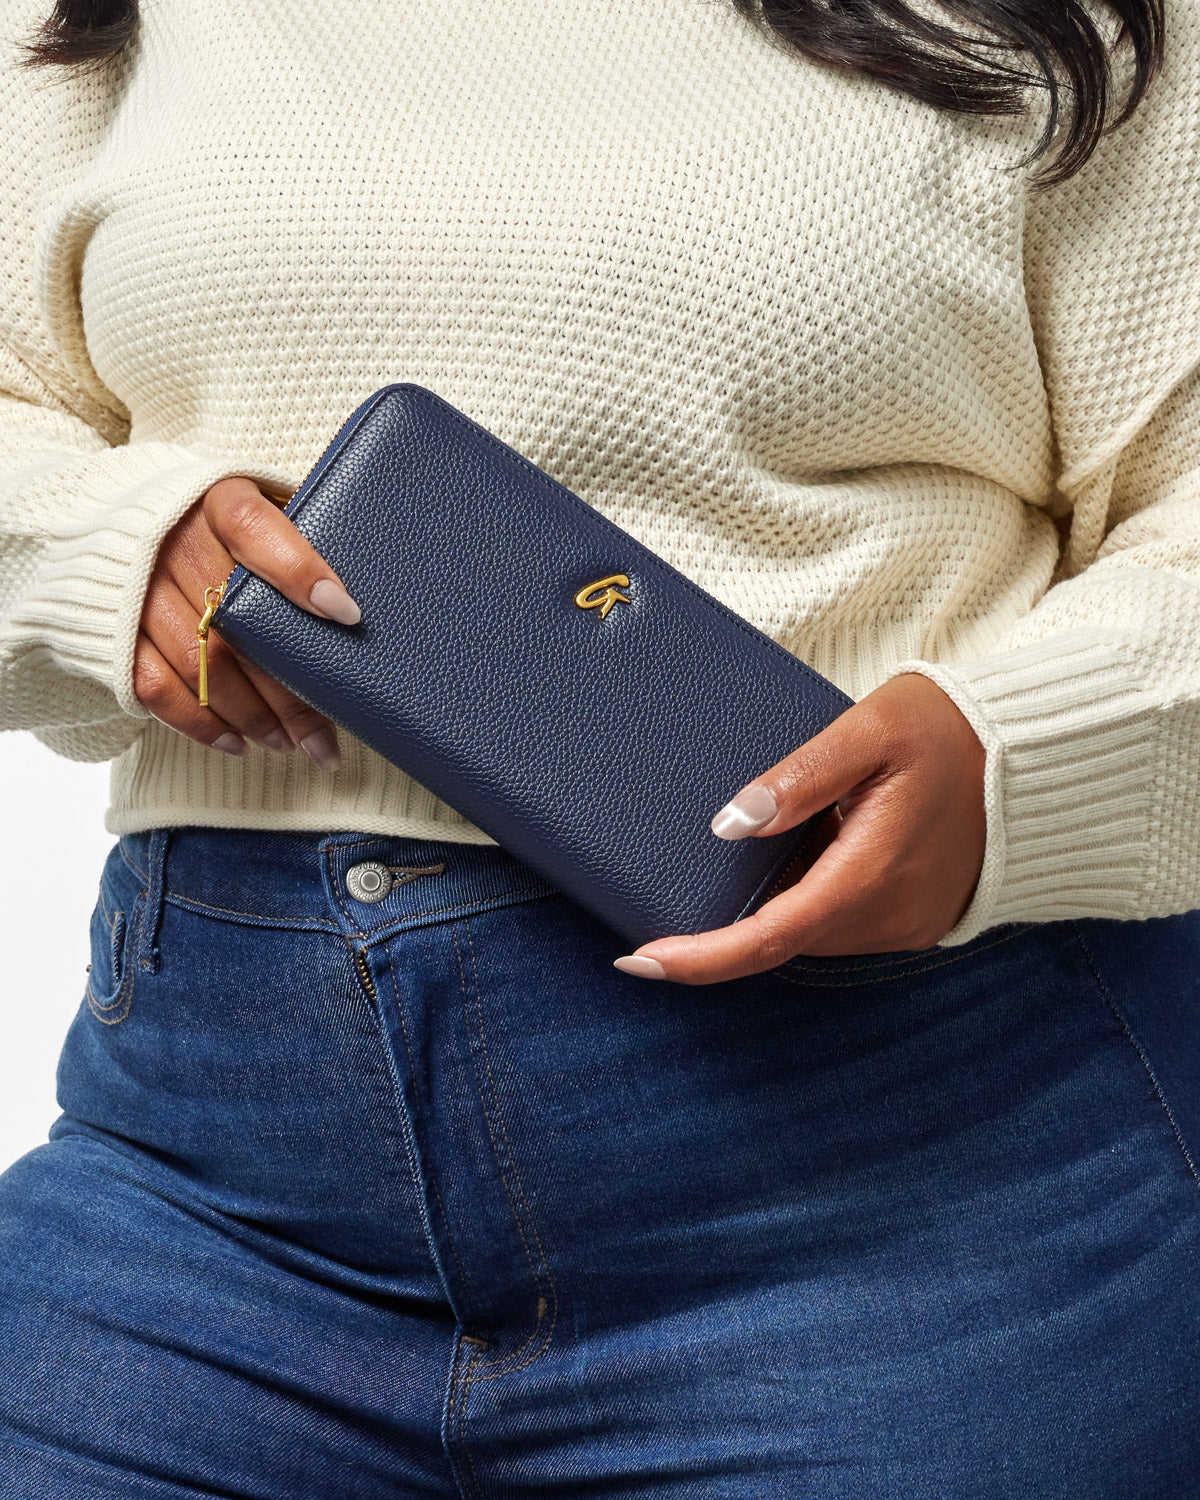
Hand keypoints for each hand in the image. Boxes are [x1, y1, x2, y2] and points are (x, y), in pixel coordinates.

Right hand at [133, 476, 360, 767]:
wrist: (125, 517)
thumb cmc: (220, 522)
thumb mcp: (262, 505)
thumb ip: (303, 534)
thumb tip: (358, 598)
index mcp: (217, 499)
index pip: (256, 529)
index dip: (300, 571)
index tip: (346, 613)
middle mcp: (171, 539)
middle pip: (237, 623)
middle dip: (287, 691)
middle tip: (326, 737)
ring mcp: (137, 586)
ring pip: (201, 664)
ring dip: (252, 715)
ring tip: (290, 744)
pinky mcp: (111, 629)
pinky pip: (155, 685)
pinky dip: (199, 722)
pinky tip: (238, 742)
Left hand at [612, 673, 987, 983]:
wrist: (1036, 757)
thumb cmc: (950, 731)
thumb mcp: (869, 730)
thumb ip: (798, 777)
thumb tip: (728, 824)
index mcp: (868, 874)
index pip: (766, 937)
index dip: (699, 958)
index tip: (639, 961)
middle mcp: (887, 915)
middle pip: (780, 942)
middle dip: (719, 934)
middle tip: (662, 907)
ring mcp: (904, 924)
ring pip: (808, 934)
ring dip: (764, 913)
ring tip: (733, 866)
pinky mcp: (913, 919)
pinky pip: (837, 923)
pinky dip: (802, 903)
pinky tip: (789, 861)